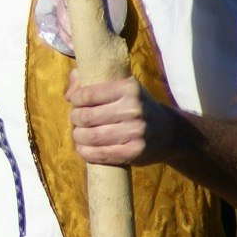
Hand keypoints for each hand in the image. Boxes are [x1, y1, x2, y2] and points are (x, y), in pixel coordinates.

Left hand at [65, 73, 184, 166]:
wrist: (168, 131)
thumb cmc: (136, 106)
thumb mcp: (121, 87)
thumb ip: (91, 82)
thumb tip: (69, 93)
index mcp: (128, 88)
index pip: (88, 95)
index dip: (76, 101)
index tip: (76, 103)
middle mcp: (134, 109)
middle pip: (86, 117)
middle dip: (75, 119)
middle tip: (77, 121)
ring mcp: (136, 132)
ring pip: (91, 137)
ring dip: (78, 137)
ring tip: (79, 135)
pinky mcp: (135, 152)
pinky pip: (101, 154)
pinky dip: (86, 152)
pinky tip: (84, 149)